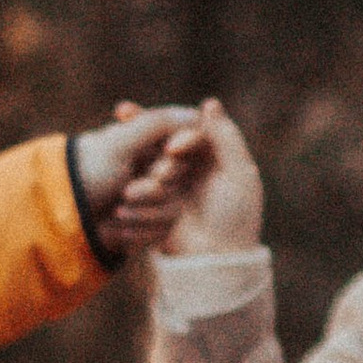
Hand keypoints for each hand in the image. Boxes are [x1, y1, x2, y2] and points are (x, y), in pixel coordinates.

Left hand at [71, 103, 208, 252]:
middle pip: (182, 180)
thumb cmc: (88, 170)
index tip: (160, 164)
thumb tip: (196, 115)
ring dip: (143, 213)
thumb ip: (157, 124)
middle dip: (153, 190)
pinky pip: (165, 229)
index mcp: (154, 140)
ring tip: (117, 211)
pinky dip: (139, 230)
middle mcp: (161, 165)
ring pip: (176, 207)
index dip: (176, 159)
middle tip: (126, 193)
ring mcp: (160, 195)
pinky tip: (117, 227)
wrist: (65, 211)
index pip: (188, 145)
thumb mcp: (119, 142)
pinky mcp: (155, 222)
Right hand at [135, 95, 263, 258]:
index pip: (191, 132)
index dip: (180, 134)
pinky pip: (143, 190)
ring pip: (150, 166)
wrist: (218, 260)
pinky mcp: (158, 203)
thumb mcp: (239, 176)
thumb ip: (226, 138)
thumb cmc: (236, 218)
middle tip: (127, 123)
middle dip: (147, 137)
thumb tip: (210, 102)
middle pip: (164, 142)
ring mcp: (173, 183)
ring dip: (140, 168)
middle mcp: (192, 163)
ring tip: (131, 182)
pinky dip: (135, 189)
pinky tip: (123, 192)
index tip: (173, 147)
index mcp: (213, 153)